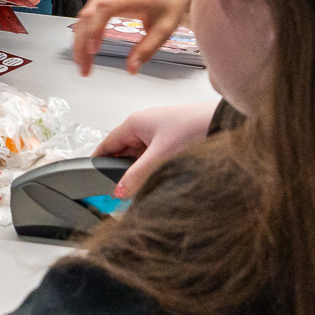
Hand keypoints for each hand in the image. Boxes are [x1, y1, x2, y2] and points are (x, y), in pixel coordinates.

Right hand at [70, 0, 192, 75]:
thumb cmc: (170, 4)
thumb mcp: (164, 30)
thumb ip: (147, 49)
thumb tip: (131, 68)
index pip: (105, 9)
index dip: (95, 28)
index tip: (93, 49)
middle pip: (89, 14)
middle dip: (82, 42)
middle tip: (84, 66)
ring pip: (85, 14)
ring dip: (80, 39)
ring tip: (82, 61)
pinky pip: (88, 13)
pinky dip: (84, 31)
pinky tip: (84, 45)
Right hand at [95, 100, 221, 199]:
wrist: (222, 123)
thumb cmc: (193, 127)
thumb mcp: (160, 156)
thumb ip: (137, 175)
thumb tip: (119, 190)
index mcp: (134, 123)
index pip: (107, 144)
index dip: (98, 162)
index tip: (92, 178)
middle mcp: (143, 126)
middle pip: (122, 152)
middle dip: (121, 171)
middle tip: (120, 191)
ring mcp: (157, 133)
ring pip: (137, 156)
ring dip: (138, 170)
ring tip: (139, 186)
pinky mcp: (169, 139)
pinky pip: (151, 156)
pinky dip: (150, 168)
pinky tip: (155, 178)